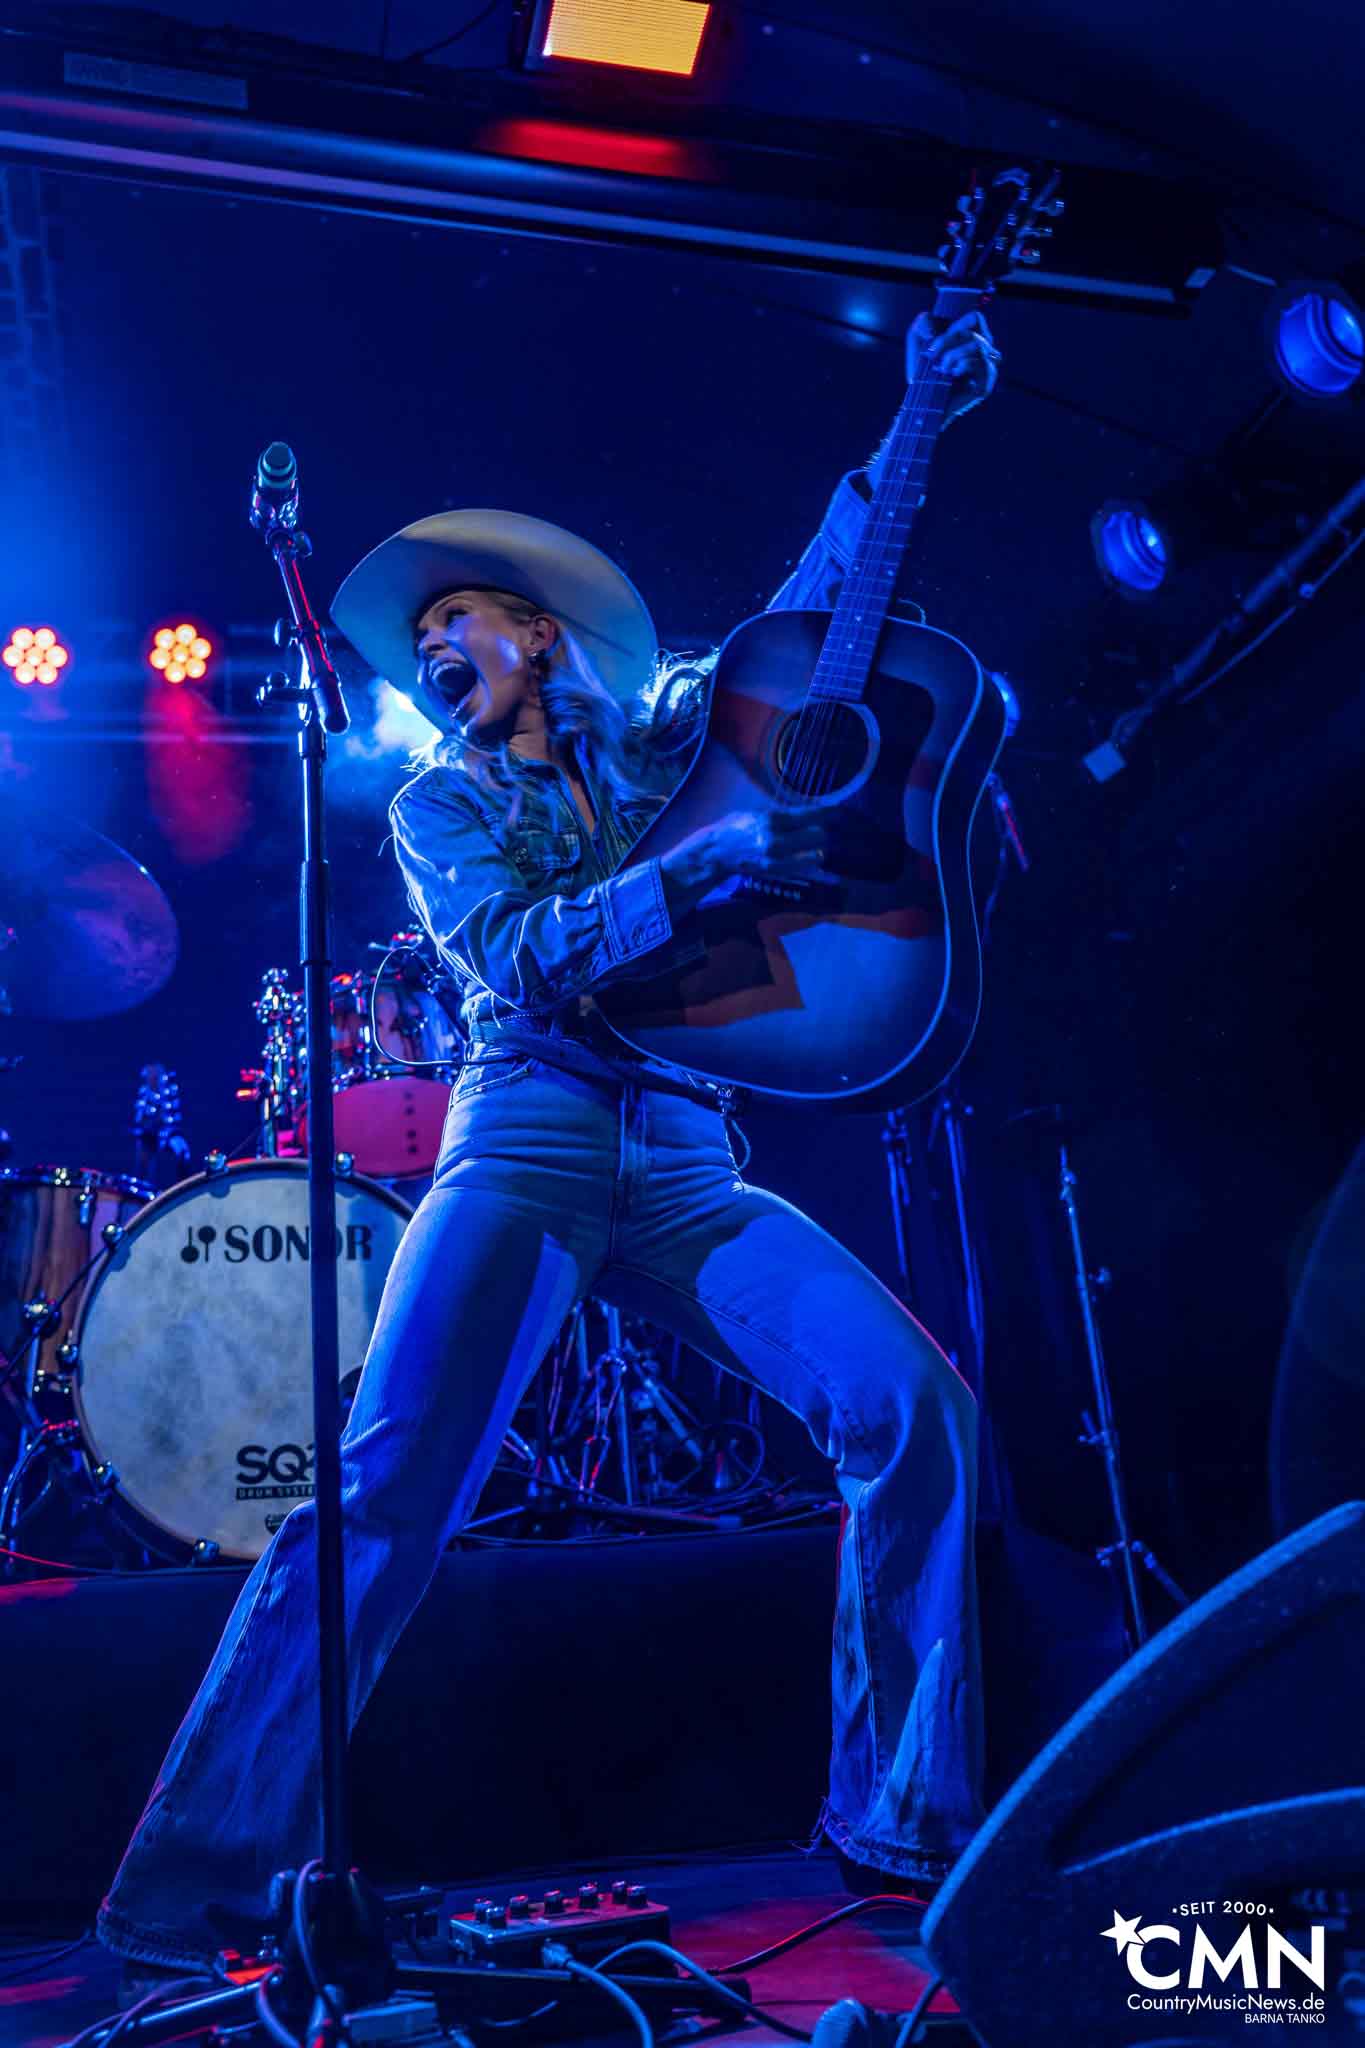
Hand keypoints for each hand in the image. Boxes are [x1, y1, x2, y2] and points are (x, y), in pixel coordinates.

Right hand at [660, 806, 827, 915]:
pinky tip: (821, 856)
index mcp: (773, 819)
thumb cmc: (739, 826)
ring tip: (834, 843)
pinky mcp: (777, 872)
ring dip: (826, 848)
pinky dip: (815, 861)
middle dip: (832, 832)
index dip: (832, 813)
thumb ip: (786, 813)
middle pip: (819, 836)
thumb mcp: (761, 812)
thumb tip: (814, 810)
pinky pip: (805, 867)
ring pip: (816, 854)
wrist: (718, 851)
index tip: (843, 811)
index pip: (812, 815)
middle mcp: (777, 840)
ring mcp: (778, 859)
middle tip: (842, 828)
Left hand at [906, 308, 1000, 424]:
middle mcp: (984, 353)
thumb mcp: (917, 343)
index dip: (956, 324)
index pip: (976, 318)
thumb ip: (922, 323)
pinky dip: (962, 364)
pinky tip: (951, 374)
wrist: (921, 405)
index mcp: (972, 340)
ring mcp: (987, 369)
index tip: (935, 340)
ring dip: (952, 354)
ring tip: (941, 368)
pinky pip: (980, 362)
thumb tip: (932, 318)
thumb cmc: (922, 374)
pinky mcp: (985, 384)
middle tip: (931, 355)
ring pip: (977, 344)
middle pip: (973, 332)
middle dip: (947, 341)